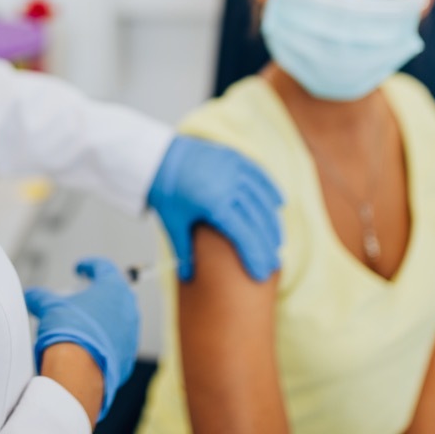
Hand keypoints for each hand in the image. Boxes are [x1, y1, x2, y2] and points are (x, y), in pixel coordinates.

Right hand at [24, 258, 139, 420]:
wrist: (79, 371)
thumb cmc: (69, 332)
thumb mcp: (50, 307)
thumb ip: (40, 297)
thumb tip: (30, 295)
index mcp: (113, 288)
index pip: (104, 268)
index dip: (90, 266)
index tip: (80, 268)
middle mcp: (127, 308)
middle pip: (115, 293)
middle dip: (99, 293)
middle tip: (83, 296)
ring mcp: (131, 333)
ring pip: (119, 319)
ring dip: (104, 318)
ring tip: (84, 323)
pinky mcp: (127, 355)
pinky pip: (118, 342)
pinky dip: (106, 340)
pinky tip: (90, 345)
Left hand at [147, 135, 283, 281]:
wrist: (156, 156)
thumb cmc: (164, 190)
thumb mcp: (173, 222)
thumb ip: (183, 251)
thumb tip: (187, 278)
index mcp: (213, 203)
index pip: (243, 235)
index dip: (256, 256)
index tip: (262, 274)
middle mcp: (228, 185)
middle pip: (257, 220)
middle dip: (268, 245)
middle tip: (274, 264)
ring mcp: (233, 169)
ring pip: (262, 198)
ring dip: (272, 221)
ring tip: (276, 241)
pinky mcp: (234, 157)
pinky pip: (259, 175)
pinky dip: (270, 190)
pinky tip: (278, 204)